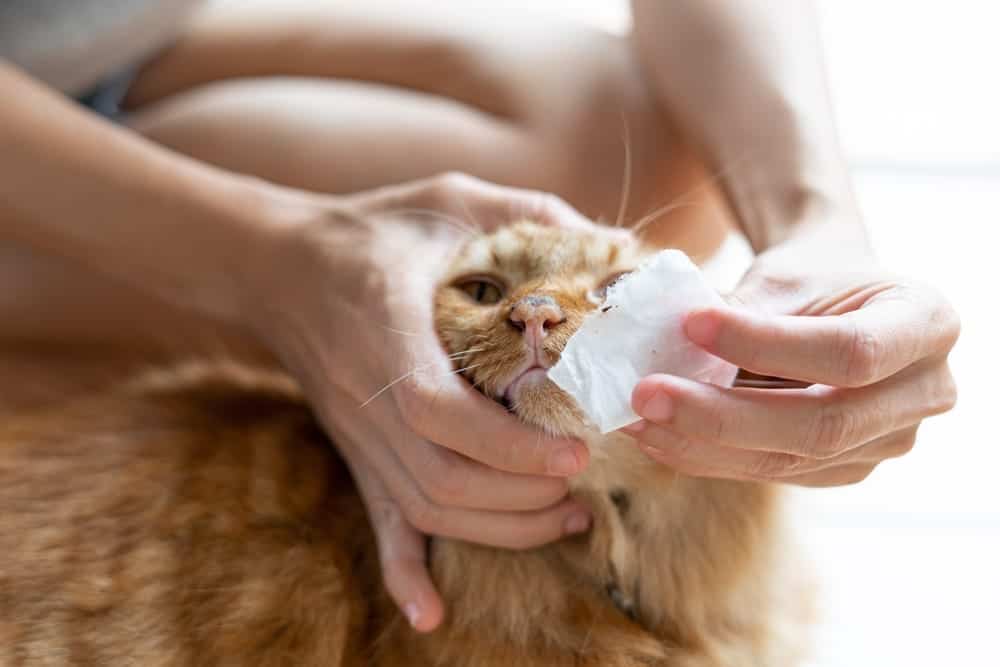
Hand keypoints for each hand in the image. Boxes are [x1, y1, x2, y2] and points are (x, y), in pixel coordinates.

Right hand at [243, 174, 594, 631]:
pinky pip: (377, 521)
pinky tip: (429, 612)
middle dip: (522, 498)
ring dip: (499, 528)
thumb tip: (615, 245)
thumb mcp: (450, 200)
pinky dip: (403, 572)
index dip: (507, 446)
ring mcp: (358, 433)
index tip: (573, 453)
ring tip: (565, 517)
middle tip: (585, 488)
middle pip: (440, 477)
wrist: (281, 266)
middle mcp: (367, 396)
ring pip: (425, 508)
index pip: (438, 412)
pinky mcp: (356, 452)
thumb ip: (528, 216)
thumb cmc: (376, 230)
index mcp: (389, 330)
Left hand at [623, 234, 959, 486]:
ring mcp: (888, 442)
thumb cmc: (813, 277)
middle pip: (821, 424)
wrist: (834, 299)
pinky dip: (708, 456)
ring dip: (702, 444)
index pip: (848, 350)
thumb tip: (662, 344)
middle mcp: (925, 393)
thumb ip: (743, 313)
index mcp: (927, 325)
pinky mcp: (845, 469)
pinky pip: (773, 473)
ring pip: (790, 462)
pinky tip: (659, 436)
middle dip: (721, 415)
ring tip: (638, 420)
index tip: (690, 324)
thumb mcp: (787, 276)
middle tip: (645, 395)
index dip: (766, 344)